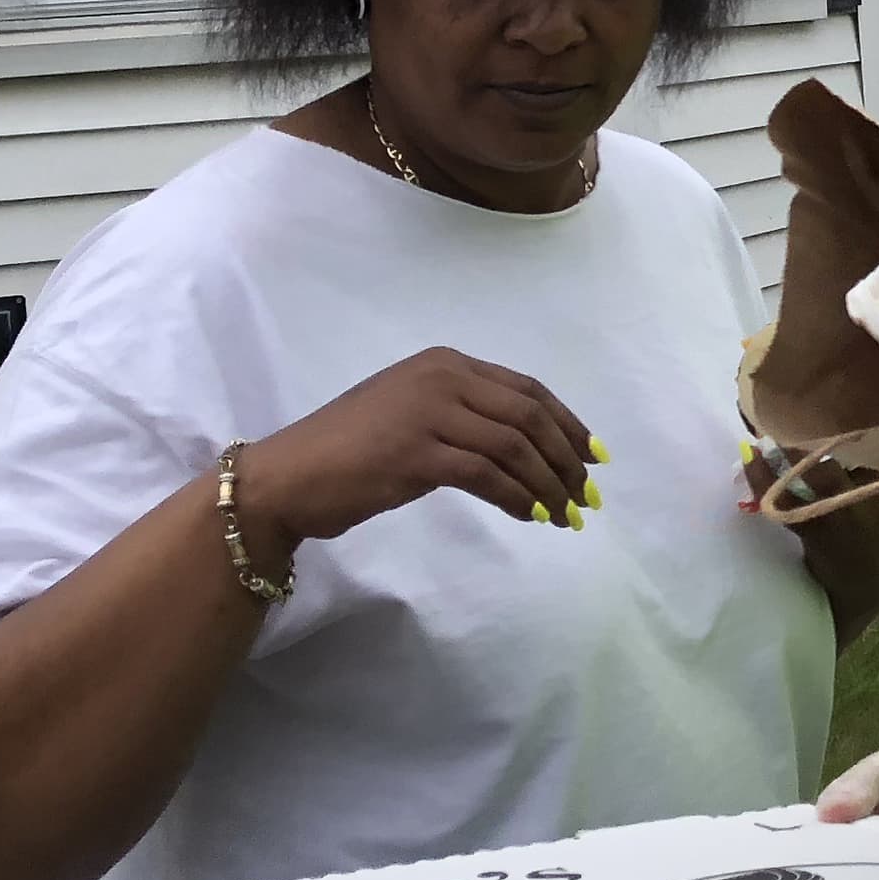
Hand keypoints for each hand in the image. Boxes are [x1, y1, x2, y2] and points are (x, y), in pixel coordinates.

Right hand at [236, 347, 600, 567]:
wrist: (285, 477)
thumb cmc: (347, 451)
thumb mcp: (412, 414)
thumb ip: (463, 416)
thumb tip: (523, 448)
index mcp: (445, 363)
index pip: (527, 390)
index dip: (568, 424)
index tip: (593, 456)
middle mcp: (442, 377)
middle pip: (530, 417)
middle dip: (567, 459)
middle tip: (586, 495)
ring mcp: (429, 412)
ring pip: (514, 447)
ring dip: (548, 485)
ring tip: (565, 516)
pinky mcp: (416, 452)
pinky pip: (487, 475)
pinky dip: (517, 497)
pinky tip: (531, 516)